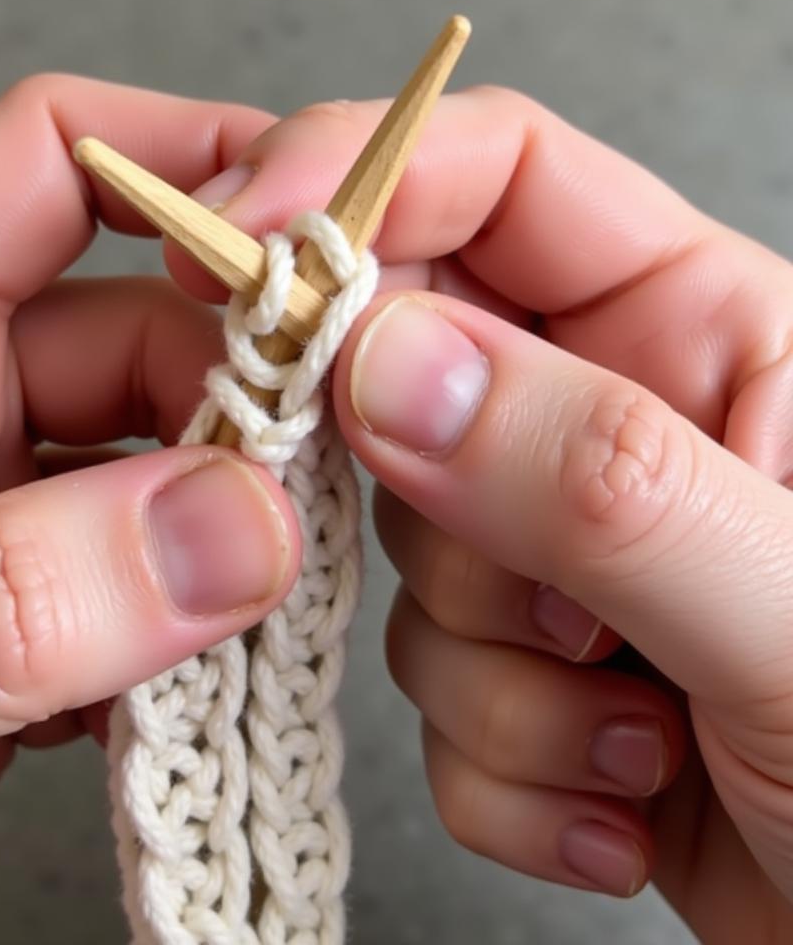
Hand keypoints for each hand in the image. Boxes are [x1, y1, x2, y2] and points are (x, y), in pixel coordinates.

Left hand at [0, 77, 301, 941]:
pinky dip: (194, 632)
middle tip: (311, 493)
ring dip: (230, 530)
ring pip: (159, 472)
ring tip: (274, 600)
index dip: (187, 166)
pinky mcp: (10, 636)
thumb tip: (232, 528)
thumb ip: (1, 601)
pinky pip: (143, 592)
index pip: (46, 170)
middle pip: (141, 334)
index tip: (311, 235)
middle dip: (244, 396)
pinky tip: (204, 685)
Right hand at [174, 87, 792, 943]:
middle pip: (410, 379)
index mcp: (701, 333)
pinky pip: (428, 692)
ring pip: (410, 560)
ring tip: (642, 732)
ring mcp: (556, 549)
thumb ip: (597, 476)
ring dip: (497, 673)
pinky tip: (625, 798)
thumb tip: (391, 368)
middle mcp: (610, 421)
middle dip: (429, 504)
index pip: (502, 181)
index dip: (358, 178)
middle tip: (526, 595)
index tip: (238, 240)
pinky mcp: (522, 668)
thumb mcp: (790, 611)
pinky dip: (507, 767)